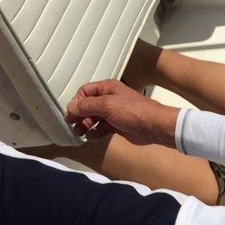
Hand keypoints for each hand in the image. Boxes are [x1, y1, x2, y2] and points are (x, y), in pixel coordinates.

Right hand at [64, 79, 178, 145]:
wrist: (154, 126)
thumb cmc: (135, 111)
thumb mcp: (107, 105)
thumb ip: (87, 105)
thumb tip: (71, 107)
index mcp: (107, 88)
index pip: (85, 92)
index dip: (76, 102)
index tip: (71, 113)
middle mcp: (110, 99)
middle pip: (87, 106)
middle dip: (79, 115)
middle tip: (72, 125)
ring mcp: (113, 113)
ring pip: (93, 118)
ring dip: (84, 125)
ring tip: (79, 132)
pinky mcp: (117, 125)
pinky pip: (101, 128)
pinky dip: (94, 132)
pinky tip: (91, 137)